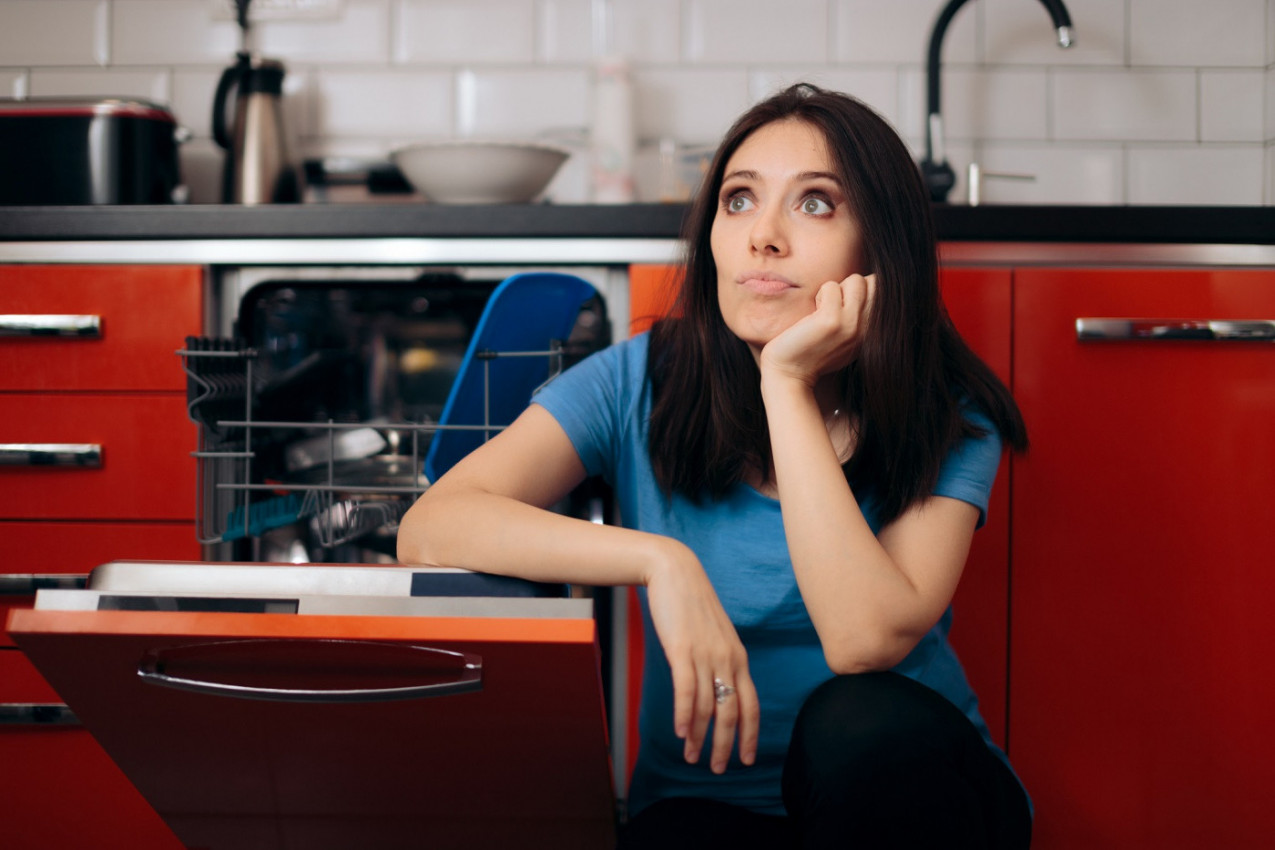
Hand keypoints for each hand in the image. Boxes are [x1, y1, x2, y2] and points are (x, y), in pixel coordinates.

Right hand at [643, 539, 758, 773]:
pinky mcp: (683, 649)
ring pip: (709, 706)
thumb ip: (718, 661)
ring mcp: (706, 654)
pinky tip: (681, 732)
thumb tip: (715, 690)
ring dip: (700, 737)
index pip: (751, 705)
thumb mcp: (714, 635)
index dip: (750, 735)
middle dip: (726, 745)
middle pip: (732, 712)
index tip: (746, 759)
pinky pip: (687, 690)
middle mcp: (727, 659)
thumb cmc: (691, 604)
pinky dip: (685, 715)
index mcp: (738, 657)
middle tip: (718, 769)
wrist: (675, 571)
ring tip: (692, 757)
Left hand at [759, 273, 875, 385]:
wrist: (789, 376)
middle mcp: (868, 330)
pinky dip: (821, 294)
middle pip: (873, 282)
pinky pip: (831, 286)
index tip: (842, 308)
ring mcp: (852, 325)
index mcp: (872, 333)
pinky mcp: (832, 320)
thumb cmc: (810, 354)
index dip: (860, 291)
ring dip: (836, 288)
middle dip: (851, 286)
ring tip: (823, 309)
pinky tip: (812, 315)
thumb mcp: (843, 339)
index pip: (881, 291)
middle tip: (832, 306)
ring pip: (856, 280)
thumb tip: (864, 285)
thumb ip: (857, 318)